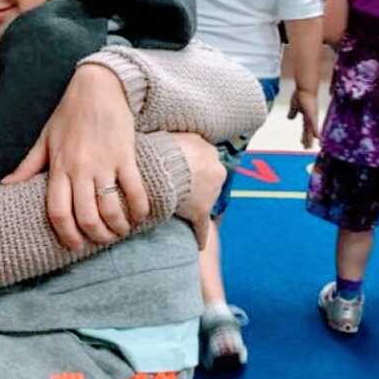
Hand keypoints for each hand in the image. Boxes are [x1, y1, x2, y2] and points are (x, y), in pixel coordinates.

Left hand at [3, 64, 147, 249]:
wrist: (98, 87)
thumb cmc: (69, 113)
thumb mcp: (44, 138)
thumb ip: (28, 166)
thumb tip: (4, 185)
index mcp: (58, 167)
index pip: (57, 211)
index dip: (66, 235)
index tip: (74, 245)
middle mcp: (79, 169)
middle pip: (86, 216)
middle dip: (95, 236)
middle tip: (101, 240)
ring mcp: (103, 163)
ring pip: (110, 208)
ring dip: (117, 227)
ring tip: (120, 231)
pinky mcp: (125, 155)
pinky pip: (134, 190)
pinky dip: (139, 209)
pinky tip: (139, 215)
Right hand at [173, 133, 225, 248]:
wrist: (162, 168)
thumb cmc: (163, 150)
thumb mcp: (176, 135)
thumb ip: (181, 138)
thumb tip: (176, 138)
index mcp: (208, 150)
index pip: (204, 156)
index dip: (191, 162)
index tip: (182, 165)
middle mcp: (216, 170)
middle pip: (208, 178)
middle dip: (197, 182)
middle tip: (179, 184)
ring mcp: (210, 193)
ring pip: (206, 199)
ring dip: (195, 202)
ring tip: (179, 206)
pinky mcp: (201, 212)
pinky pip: (202, 226)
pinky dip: (201, 235)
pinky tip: (199, 244)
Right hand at [287, 87, 318, 148]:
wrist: (306, 88)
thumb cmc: (301, 94)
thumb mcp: (294, 106)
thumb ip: (292, 112)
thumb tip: (290, 118)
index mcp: (306, 116)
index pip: (305, 128)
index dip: (304, 136)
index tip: (303, 143)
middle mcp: (310, 118)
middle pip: (308, 131)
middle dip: (307, 140)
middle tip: (307, 148)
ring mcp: (311, 116)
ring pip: (310, 130)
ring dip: (309, 139)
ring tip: (309, 147)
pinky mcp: (311, 114)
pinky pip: (313, 125)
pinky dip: (315, 132)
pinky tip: (317, 138)